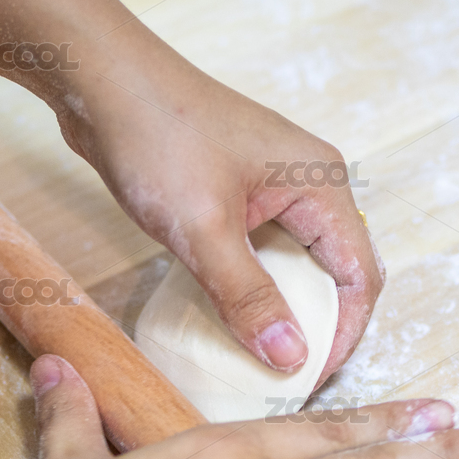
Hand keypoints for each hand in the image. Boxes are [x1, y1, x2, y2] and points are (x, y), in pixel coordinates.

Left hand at [0, 0, 381, 382]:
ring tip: (262, 359)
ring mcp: (274, 187)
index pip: (361, 276)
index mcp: (321, 185)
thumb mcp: (202, 229)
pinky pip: (265, 253)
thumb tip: (291, 358)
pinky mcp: (239, 192)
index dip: (344, 335)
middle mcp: (310, 184)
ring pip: (300, 266)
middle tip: (288, 379)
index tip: (308, 380)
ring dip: (287, 312)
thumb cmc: (156, 135)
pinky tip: (232, 320)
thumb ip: (248, 296)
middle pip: (338, 273)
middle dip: (321, 329)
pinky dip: (257, 290)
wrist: (98, 77)